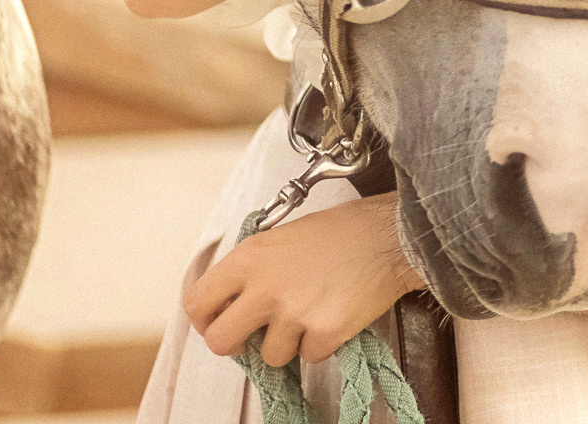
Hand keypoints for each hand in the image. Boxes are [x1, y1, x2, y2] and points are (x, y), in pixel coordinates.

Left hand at [189, 196, 421, 366]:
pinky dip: (321, 343)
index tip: (217, 321)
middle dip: (235, 345)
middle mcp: (265, 287)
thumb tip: (238, 301)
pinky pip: (309, 356)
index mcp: (250, 258)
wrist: (389, 236)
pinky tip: (334, 315)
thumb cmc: (341, 231)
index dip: (204, 319)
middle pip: (220, 341)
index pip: (198, 302)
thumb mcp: (283, 236)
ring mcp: (294, 313)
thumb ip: (254, 268)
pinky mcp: (323, 333)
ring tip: (310, 314)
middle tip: (253, 337)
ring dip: (288, 343)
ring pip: (270, 355)